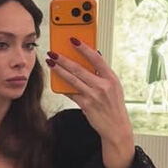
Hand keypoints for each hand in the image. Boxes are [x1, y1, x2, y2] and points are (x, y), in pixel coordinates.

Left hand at [47, 40, 135, 167]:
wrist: (116, 127)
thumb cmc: (114, 105)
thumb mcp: (114, 87)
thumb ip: (103, 73)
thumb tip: (94, 56)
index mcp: (111, 78)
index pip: (96, 58)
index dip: (84, 48)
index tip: (73, 40)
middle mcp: (103, 86)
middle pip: (79, 68)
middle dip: (64, 59)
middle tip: (53, 52)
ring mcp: (94, 96)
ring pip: (72, 79)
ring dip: (59, 70)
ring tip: (51, 63)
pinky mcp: (86, 105)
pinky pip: (71, 93)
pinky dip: (64, 87)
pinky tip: (55, 81)